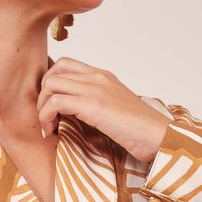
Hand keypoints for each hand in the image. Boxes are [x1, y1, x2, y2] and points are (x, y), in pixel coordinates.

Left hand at [37, 56, 170, 162]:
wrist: (161, 137)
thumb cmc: (141, 131)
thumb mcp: (115, 110)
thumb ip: (96, 105)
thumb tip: (74, 115)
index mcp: (103, 76)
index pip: (65, 65)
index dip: (50, 84)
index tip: (51, 108)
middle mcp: (98, 77)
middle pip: (53, 71)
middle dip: (41, 96)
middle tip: (45, 119)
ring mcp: (96, 88)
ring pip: (50, 84)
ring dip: (41, 107)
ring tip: (48, 127)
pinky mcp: (94, 105)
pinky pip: (56, 102)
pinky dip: (46, 117)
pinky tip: (52, 133)